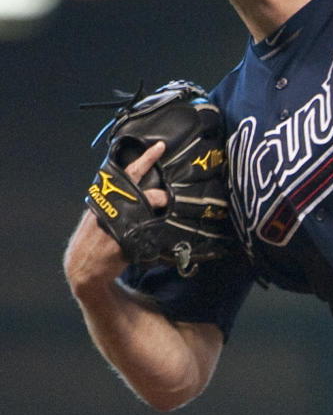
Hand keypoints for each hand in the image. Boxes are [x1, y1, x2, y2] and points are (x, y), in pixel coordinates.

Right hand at [64, 141, 167, 293]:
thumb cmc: (93, 236)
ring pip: (149, 212)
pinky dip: (152, 231)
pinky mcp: (125, 242)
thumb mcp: (98, 211)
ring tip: (159, 217)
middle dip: (160, 196)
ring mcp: (119, 225)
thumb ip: (115, 197)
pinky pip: (147, 231)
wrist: (83, 268)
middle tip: (166, 198)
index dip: (146, 159)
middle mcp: (112, 207)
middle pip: (146, 195)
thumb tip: (134, 184)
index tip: (160, 147)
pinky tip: (151, 234)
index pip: (128, 173)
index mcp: (106, 196)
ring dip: (157, 214)